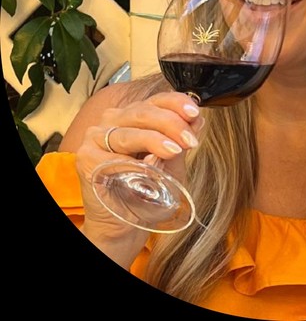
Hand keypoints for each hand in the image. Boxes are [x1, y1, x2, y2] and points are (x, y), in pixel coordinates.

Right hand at [74, 91, 203, 265]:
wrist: (126, 225)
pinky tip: (147, 168)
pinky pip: (113, 157)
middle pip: (144, 112)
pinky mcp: (86, 157)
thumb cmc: (149, 190)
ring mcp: (97, 137)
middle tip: (190, 140)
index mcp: (136, 115)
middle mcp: (114, 120)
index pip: (157, 99)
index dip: (177, 103)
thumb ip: (181, 141)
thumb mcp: (173, 162)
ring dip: (156, 140)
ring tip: (176, 150)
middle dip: (172, 123)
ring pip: (130, 132)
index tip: (195, 113)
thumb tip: (198, 120)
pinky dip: (133, 163)